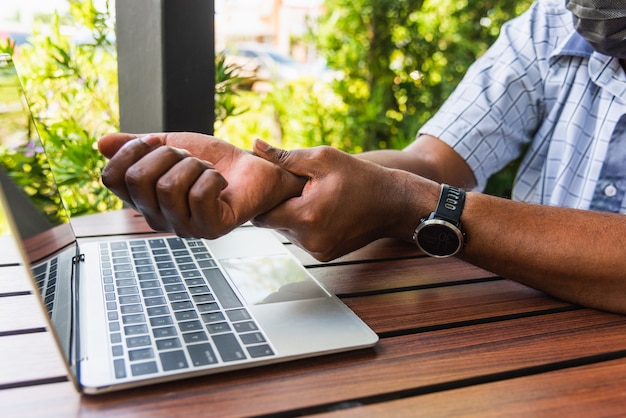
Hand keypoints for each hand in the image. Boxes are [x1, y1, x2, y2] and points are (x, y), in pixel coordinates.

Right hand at [98, 132, 305, 237]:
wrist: (252, 168)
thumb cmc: (212, 160)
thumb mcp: (169, 144)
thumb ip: (136, 145)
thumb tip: (102, 144)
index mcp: (143, 199)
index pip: (111, 178)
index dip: (131, 151)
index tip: (156, 144)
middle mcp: (158, 218)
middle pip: (138, 179)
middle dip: (167, 155)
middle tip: (189, 158)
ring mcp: (184, 227)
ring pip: (168, 186)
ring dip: (193, 165)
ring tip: (206, 170)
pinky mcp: (211, 229)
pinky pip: (199, 194)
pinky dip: (212, 177)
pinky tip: (221, 182)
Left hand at [252, 139, 438, 260]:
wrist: (394, 203)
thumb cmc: (360, 176)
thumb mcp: (323, 159)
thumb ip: (285, 156)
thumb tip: (255, 146)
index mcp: (305, 217)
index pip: (260, 214)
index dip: (262, 198)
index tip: (269, 183)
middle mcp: (309, 240)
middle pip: (273, 224)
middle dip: (277, 204)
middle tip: (292, 186)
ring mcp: (318, 251)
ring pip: (287, 232)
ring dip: (291, 215)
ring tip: (308, 196)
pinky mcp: (325, 255)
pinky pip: (302, 239)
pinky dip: (304, 225)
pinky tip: (320, 208)